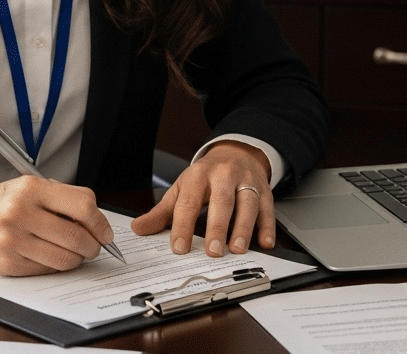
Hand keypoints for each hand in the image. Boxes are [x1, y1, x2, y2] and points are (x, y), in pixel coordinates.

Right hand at [0, 176, 112, 275]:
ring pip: (65, 259)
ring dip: (77, 259)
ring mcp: (13, 241)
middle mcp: (21, 213)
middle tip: (94, 245)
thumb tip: (95, 220)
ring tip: (74, 252)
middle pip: (77, 236)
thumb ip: (59, 199)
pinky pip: (46, 270)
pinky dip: (55, 266)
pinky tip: (51, 256)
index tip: (105, 230)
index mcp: (30, 189)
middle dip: (93, 245)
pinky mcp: (8, 264)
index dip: (100, 222)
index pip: (82, 206)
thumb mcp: (25, 187)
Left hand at [130, 140, 273, 256]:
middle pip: (221, 201)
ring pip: (247, 203)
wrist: (236, 153)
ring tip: (236, 249)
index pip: (189, 201)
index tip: (179, 248)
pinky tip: (264, 242)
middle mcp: (224, 175)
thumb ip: (162, 212)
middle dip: (217, 226)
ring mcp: (246, 181)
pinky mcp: (264, 189)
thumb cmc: (207, 176)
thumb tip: (138, 228)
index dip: (183, 225)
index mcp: (198, 175)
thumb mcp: (182, 188)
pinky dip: (267, 226)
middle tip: (212, 251)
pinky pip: (268, 208)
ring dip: (243, 227)